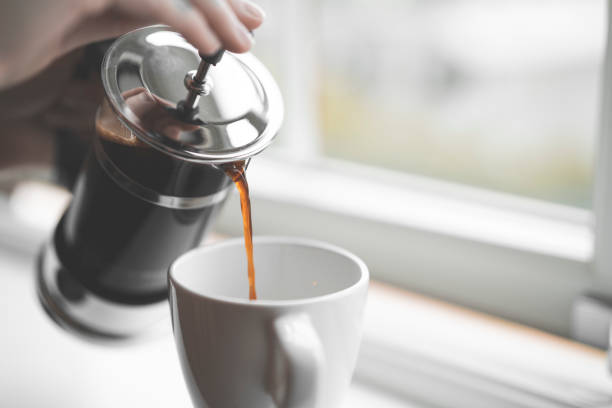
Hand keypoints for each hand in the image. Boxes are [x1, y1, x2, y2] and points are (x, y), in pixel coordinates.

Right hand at [0, 0, 264, 88]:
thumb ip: (156, 7)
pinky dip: (186, 21)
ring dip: (215, 12)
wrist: (0, 46)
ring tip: (240, 44)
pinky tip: (208, 43)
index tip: (246, 14)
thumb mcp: (112, 13)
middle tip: (252, 27)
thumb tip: (209, 19)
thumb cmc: (45, 27)